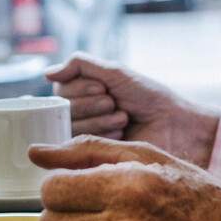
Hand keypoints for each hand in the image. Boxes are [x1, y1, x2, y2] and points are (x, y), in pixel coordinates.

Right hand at [44, 53, 220, 167]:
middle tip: (116, 104)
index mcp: (85, 93)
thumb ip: (79, 65)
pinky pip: (81, 144)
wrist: (174, 123)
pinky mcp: (95, 155)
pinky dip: (104, 133)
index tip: (104, 89)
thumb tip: (46, 73)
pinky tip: (122, 132)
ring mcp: (88, 136)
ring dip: (101, 119)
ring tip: (123, 119)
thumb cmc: (148, 96)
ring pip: (72, 126)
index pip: (61, 90)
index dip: (82, 89)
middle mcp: (83, 115)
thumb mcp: (114, 72)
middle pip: (64, 109)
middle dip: (93, 104)